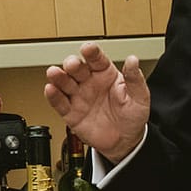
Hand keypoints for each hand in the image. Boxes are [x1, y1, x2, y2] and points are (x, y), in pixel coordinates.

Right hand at [44, 42, 149, 161]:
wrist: (126, 141)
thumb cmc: (132, 116)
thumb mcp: (140, 97)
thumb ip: (135, 79)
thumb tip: (133, 60)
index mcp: (106, 74)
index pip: (97, 59)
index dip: (91, 53)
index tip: (88, 48)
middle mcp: (89, 82)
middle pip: (77, 68)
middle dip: (72, 64)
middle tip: (72, 64)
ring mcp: (79, 97)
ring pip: (64, 83)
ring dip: (58, 77)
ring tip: (54, 73)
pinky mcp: (71, 113)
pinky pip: (59, 103)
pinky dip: (53, 96)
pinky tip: (50, 89)